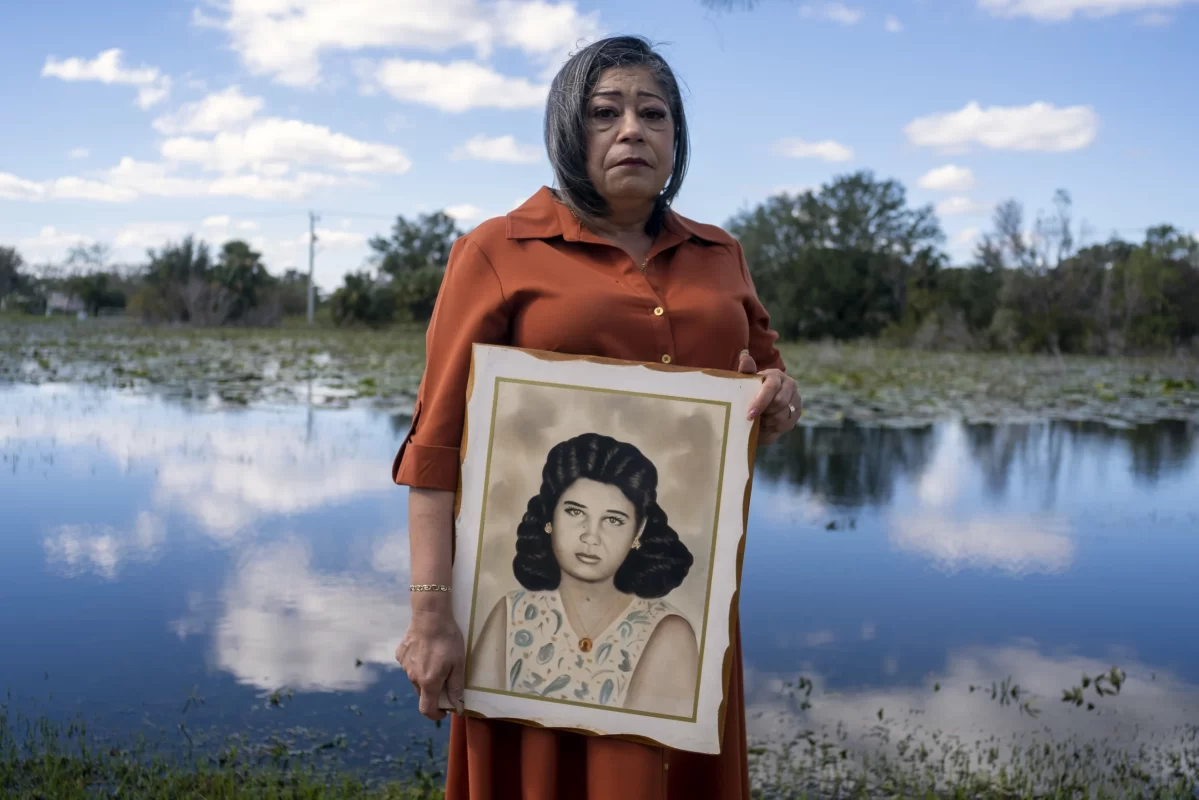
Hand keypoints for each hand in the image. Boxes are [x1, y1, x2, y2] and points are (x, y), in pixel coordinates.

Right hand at [395, 595, 465, 720]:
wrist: (430, 615)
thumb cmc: (448, 639)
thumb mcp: (458, 663)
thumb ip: (456, 687)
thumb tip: (457, 706)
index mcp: (428, 682)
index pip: (427, 709)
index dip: (436, 714)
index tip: (444, 710)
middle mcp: (413, 677)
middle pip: (423, 693)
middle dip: (434, 692)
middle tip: (446, 677)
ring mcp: (404, 666)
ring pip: (416, 679)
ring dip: (425, 676)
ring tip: (437, 659)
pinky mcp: (400, 654)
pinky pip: (410, 665)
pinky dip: (418, 663)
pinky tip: (426, 649)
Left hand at [738, 350, 801, 446]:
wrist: (760, 404)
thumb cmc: (750, 391)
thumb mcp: (746, 382)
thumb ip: (746, 371)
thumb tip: (745, 357)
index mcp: (776, 375)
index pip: (771, 388)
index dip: (761, 402)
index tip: (750, 414)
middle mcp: (790, 385)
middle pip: (779, 403)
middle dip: (764, 413)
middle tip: (752, 419)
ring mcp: (796, 399)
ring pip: (783, 416)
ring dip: (768, 422)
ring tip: (758, 422)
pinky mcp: (797, 413)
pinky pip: (786, 425)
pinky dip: (774, 429)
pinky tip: (765, 426)